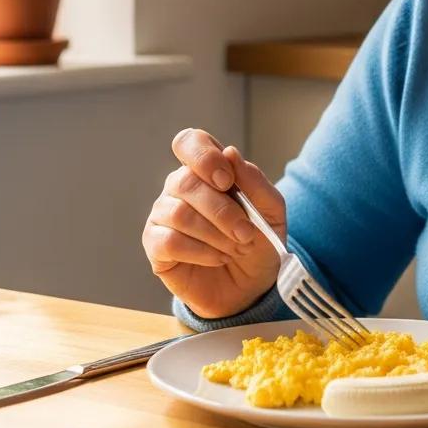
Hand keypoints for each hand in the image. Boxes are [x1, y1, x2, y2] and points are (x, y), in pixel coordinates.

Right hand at [142, 128, 285, 318]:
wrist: (251, 286)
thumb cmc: (259, 241)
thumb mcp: (271, 211)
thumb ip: (254, 181)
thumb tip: (229, 152)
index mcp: (207, 169)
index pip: (190, 142)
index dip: (204, 157)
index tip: (227, 181)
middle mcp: (180, 186)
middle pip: (186, 182)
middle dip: (223, 211)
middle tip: (247, 233)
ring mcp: (164, 215)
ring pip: (179, 213)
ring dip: (215, 234)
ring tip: (236, 248)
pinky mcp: (155, 245)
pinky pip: (169, 241)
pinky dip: (201, 252)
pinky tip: (218, 258)